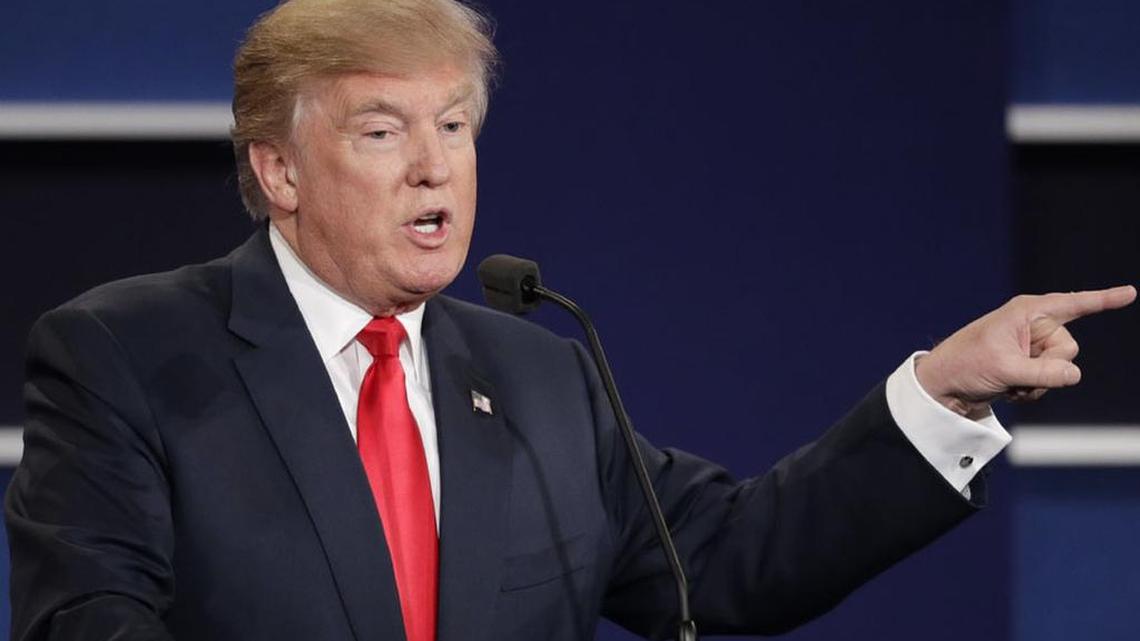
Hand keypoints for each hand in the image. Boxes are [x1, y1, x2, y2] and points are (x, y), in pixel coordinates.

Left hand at [915, 285, 1136, 417]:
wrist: (942, 387)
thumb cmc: (965, 366)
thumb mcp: (1005, 369)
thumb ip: (1044, 371)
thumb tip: (1074, 374)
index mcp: (1027, 312)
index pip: (1073, 304)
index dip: (1104, 299)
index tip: (1131, 292)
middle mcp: (1033, 325)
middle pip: (1069, 348)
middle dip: (1049, 366)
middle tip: (1015, 371)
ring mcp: (1032, 347)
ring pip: (1063, 369)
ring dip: (1039, 383)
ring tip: (1008, 381)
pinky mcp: (1029, 366)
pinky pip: (1051, 381)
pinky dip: (1033, 390)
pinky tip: (1009, 390)